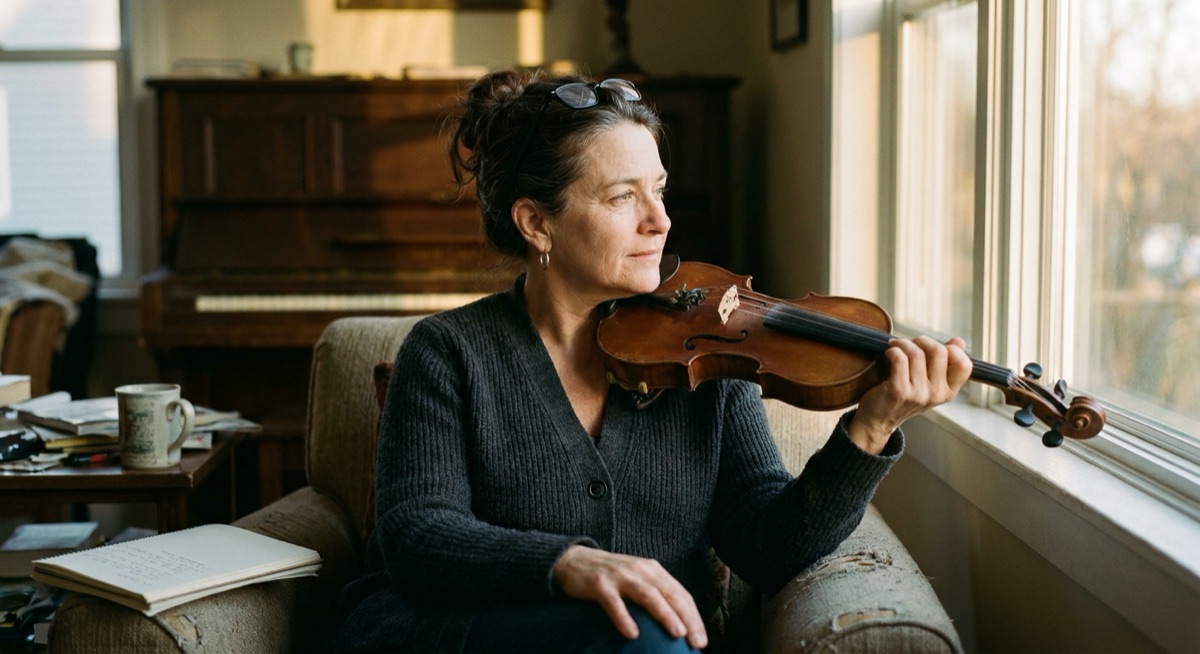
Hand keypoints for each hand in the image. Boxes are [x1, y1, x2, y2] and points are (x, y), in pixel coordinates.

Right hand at [552, 545, 706, 649]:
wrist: (573, 560)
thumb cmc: (612, 577)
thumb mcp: (637, 581)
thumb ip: (656, 596)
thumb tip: (680, 626)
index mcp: (653, 570)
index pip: (680, 594)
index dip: (693, 617)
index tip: (702, 640)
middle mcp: (640, 570)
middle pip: (669, 594)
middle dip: (686, 618)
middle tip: (697, 641)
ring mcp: (619, 576)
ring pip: (647, 595)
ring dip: (664, 614)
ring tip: (677, 633)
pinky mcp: (599, 584)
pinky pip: (613, 602)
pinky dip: (624, 617)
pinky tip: (632, 634)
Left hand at [848, 335, 972, 452]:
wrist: (878, 419)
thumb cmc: (903, 396)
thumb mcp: (928, 383)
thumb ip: (944, 363)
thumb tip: (959, 342)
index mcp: (948, 392)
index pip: (965, 365)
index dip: (952, 350)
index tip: (933, 348)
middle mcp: (937, 394)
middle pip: (939, 351)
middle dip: (921, 341)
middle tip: (909, 344)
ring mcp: (918, 394)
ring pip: (917, 353)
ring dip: (903, 344)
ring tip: (895, 346)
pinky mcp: (899, 391)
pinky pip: (900, 359)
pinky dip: (893, 351)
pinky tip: (889, 354)